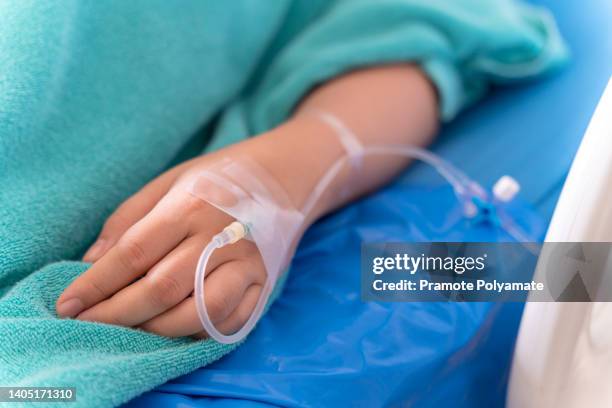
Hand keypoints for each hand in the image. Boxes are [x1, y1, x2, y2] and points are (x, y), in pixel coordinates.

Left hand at [56, 150, 272, 337]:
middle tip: (88, 324)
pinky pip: (231, 321)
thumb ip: (128, 220)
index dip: (96, 284)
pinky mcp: (266, 283)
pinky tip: (174, 330)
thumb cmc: (219, 178)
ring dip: (157, 329)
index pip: (134, 253)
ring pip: (199, 312)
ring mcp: (248, 264)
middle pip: (162, 288)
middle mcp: (221, 236)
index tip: (67, 305)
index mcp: (190, 205)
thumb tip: (92, 263)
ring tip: (131, 327)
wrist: (285, 178)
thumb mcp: (168, 181)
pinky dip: (199, 334)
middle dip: (117, 314)